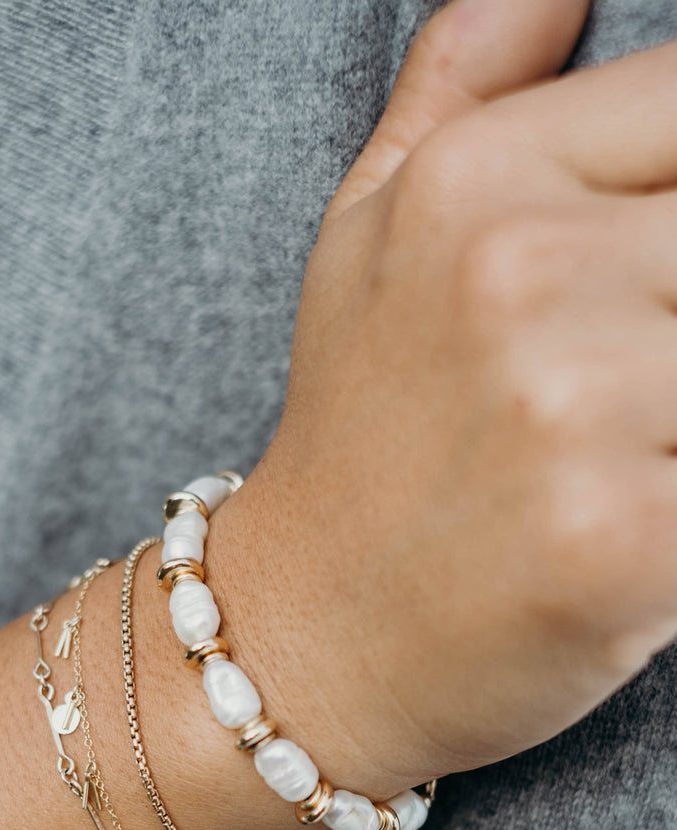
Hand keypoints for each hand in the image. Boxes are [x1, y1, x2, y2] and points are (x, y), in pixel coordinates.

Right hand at [212, 0, 676, 796]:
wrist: (298, 639)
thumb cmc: (353, 442)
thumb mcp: (368, 235)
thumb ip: (466, 81)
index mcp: (478, 183)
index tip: (664, 291)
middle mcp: (522, 275)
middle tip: (649, 378)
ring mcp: (571, 407)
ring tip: (645, 442)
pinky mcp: (623, 542)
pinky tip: (654, 519)